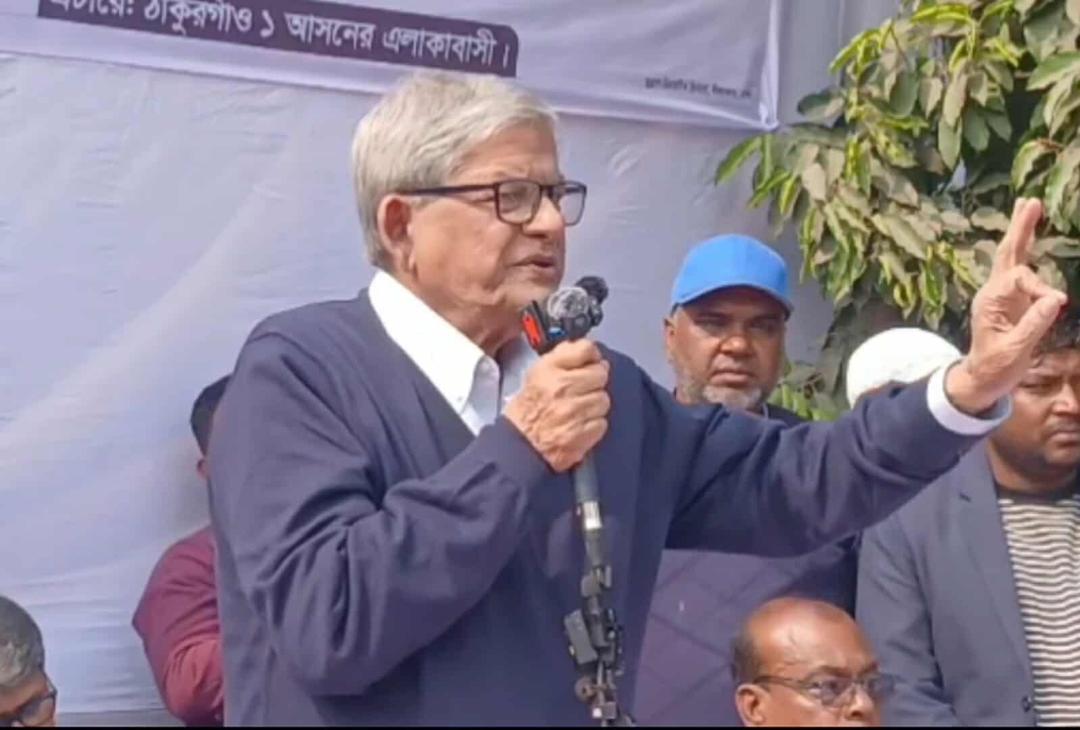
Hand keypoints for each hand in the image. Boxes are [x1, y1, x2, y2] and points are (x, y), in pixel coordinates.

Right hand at [504, 339, 610, 471]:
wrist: (520, 443)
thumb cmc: (529, 409)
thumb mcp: (537, 373)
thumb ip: (562, 356)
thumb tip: (586, 348)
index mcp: (549, 370)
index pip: (585, 349)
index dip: (591, 355)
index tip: (590, 361)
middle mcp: (562, 388)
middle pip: (600, 374)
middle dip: (594, 380)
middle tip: (583, 388)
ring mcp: (573, 412)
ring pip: (603, 399)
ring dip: (594, 404)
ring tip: (579, 409)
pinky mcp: (582, 434)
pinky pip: (601, 422)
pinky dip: (594, 424)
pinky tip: (579, 424)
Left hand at [947, 198, 1067, 413]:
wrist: (981, 380)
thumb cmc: (995, 367)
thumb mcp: (1014, 350)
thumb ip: (1034, 324)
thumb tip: (1056, 298)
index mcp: (990, 302)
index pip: (1020, 279)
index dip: (1040, 288)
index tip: (1056, 304)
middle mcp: (994, 292)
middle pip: (1009, 253)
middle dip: (1020, 227)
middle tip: (1029, 200)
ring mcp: (1002, 295)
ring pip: (1013, 257)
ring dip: (1022, 231)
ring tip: (1029, 206)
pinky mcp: (1012, 301)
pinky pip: (1021, 270)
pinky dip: (1027, 249)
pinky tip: (1029, 236)